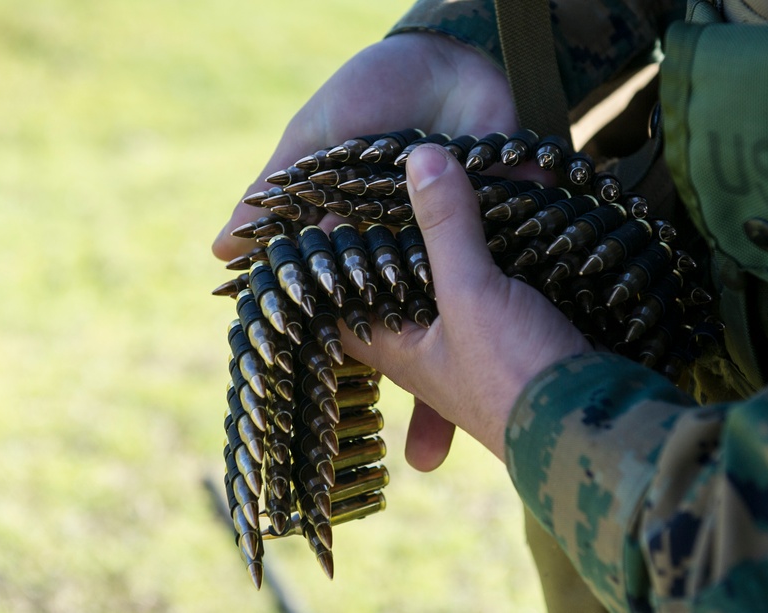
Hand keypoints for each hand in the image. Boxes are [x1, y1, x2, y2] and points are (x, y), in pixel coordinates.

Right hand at [213, 33, 524, 470]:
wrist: (447, 45)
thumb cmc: (372, 91)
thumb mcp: (320, 141)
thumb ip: (279, 190)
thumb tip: (220, 249)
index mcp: (379, 244)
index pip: (366, 314)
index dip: (363, 365)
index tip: (359, 417)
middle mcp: (430, 253)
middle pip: (428, 331)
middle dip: (429, 394)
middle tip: (425, 461)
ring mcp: (480, 238)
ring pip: (483, 316)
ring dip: (490, 365)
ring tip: (497, 424)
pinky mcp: (522, 212)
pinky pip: (531, 267)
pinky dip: (541, 301)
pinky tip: (547, 354)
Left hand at [347, 145, 593, 464]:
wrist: (595, 421)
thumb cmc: (515, 372)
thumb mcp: (470, 292)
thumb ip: (445, 225)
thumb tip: (419, 154)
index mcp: (398, 347)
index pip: (338, 301)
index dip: (327, 258)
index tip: (325, 207)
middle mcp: (430, 345)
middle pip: (395, 281)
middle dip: (391, 238)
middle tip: (382, 183)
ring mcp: (475, 339)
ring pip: (446, 279)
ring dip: (446, 239)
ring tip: (437, 182)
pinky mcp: (518, 329)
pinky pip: (491, 280)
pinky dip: (489, 247)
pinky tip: (497, 213)